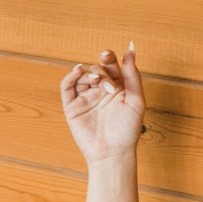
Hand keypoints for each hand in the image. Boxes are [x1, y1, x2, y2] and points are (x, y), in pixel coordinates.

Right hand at [61, 45, 145, 165]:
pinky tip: (77, 72)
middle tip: (107, 77)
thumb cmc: (128, 130)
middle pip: (96, 69)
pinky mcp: (72, 107)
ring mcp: (85, 98)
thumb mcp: (136, 99)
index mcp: (117, 88)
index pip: (110, 66)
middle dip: (101, 68)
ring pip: (81, 76)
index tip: (109, 56)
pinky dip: (70, 77)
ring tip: (97, 82)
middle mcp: (100, 91)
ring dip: (88, 73)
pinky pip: (66, 87)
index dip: (109, 58)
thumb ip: (132, 74)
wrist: (113, 153)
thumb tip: (130, 48)